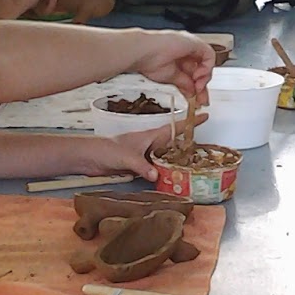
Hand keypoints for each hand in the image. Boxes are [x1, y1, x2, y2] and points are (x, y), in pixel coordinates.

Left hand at [76, 123, 206, 181]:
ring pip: (168, 157)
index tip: (205, 115)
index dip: (190, 121)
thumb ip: (142, 166)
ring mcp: (146, 156)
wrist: (89, 158)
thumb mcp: (127, 157)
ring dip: (178, 161)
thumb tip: (157, 176)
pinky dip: (167, 173)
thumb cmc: (107, 150)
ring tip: (194, 167)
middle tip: (205, 150)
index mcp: (151, 136)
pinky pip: (159, 169)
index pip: (174, 127)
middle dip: (189, 144)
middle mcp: (151, 144)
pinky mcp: (141, 166)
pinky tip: (173, 179)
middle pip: (175, 143)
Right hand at [133, 32, 214, 103]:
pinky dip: (206, 68)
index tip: (199, 99)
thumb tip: (193, 91)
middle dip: (203, 85)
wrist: (143, 52)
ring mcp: (191, 45)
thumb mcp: (171, 77)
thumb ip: (184, 83)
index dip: (199, 87)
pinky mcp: (195, 42)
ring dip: (204, 77)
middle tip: (202, 98)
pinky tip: (198, 76)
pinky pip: (209, 55)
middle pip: (202, 68)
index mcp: (179, 57)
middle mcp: (186, 50)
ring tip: (197, 87)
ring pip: (207, 62)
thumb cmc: (149, 61)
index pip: (195, 72)